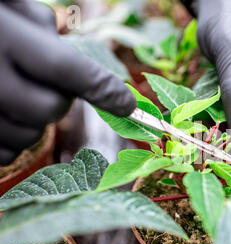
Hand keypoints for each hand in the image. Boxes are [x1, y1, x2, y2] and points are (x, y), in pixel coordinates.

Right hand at [0, 0, 135, 164]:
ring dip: (34, 119)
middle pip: (50, 110)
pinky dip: (11, 138)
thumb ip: (33, 20)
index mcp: (1, 37)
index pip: (65, 69)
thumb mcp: (2, 2)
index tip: (127, 103)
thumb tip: (62, 44)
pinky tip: (2, 114)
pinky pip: (3, 152)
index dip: (102, 89)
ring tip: (15, 92)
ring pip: (28, 134)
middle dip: (59, 99)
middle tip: (48, 81)